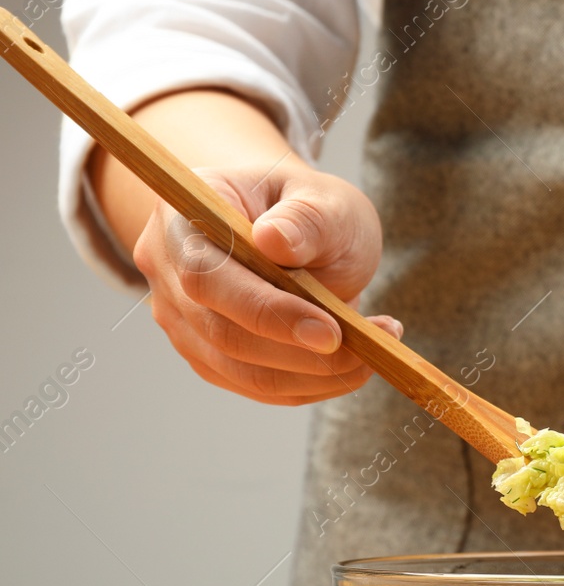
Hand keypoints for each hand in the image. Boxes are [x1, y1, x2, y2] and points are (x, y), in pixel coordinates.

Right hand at [134, 164, 399, 405]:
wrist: (293, 230)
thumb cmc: (306, 209)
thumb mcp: (322, 198)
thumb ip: (305, 218)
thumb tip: (275, 240)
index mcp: (183, 216)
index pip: (207, 276)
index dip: (266, 310)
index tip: (331, 331)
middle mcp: (167, 271)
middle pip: (221, 333)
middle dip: (301, 353)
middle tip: (368, 350)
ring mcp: (182, 320)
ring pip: (242, 371)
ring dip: (315, 375)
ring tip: (373, 354)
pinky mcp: (210, 356)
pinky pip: (259, 387)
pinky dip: (311, 385)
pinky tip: (353, 366)